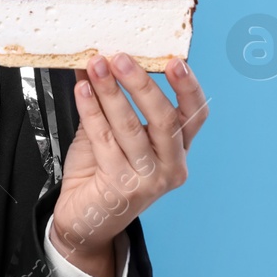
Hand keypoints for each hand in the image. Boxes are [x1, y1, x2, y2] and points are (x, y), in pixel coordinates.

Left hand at [47, 54, 208, 276]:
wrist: (84, 219)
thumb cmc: (99, 173)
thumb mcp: (108, 131)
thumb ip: (106, 100)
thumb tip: (96, 61)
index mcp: (177, 149)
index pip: (194, 115)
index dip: (188, 87)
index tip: (175, 61)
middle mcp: (171, 165)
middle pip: (165, 118)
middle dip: (141, 84)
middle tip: (120, 57)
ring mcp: (150, 179)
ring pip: (131, 127)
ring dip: (111, 92)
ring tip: (95, 66)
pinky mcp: (123, 186)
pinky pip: (104, 139)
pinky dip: (92, 111)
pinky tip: (81, 91)